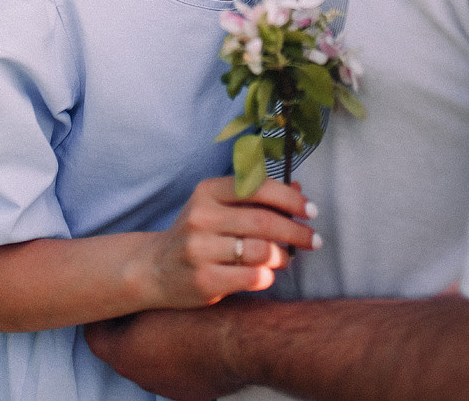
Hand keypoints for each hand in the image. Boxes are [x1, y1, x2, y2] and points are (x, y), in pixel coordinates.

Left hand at [85, 302, 244, 400]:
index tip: (114, 300)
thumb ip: (142, 297)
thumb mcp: (165, 294)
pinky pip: (176, 371)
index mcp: (125, 353)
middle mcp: (140, 376)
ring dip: (156, 343)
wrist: (243, 342)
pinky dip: (179, 355)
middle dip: (130, 327)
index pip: (96, 336)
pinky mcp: (192, 394)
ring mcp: (166, 388)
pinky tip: (194, 335)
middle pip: (123, 349)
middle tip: (145, 302)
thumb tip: (134, 293)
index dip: (104, 314)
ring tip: (174, 317)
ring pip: (150, 362)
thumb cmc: (202, 313)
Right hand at [132, 176, 318, 310]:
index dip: (290, 198)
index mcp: (207, 191)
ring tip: (287, 258)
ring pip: (260, 250)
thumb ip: (255, 197)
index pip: (258, 187)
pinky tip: (268, 274)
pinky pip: (251, 277)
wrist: (154, 269)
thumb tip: (298, 186)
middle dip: (296, 230)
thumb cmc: (198, 233)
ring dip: (283, 255)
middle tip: (314, 239)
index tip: (310, 209)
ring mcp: (200, 250)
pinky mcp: (203, 281)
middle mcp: (201, 217)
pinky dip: (267, 275)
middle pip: (263, 221)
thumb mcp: (218, 207)